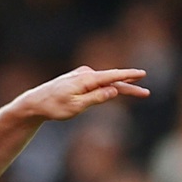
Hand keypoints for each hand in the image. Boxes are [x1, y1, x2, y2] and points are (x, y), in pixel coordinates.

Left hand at [14, 67, 149, 122]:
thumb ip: (96, 98)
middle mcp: (85, 74)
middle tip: (146, 93)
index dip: (128, 76)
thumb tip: (114, 91)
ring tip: (138, 92)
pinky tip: (116, 90)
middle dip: (130, 86)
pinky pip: (98, 83)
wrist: (35, 103)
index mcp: (86, 80)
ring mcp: (82, 76)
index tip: (142, 74)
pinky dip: (109, 87)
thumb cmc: (54, 107)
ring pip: (106, 82)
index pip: (112, 76)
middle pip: (112, 80)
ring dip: (121, 87)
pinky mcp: (79, 80)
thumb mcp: (76, 106)